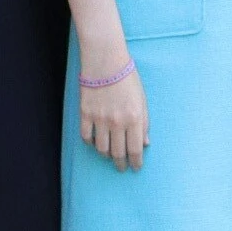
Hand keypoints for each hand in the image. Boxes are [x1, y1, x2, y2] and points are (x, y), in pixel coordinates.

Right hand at [76, 27, 148, 173]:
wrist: (105, 62)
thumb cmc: (128, 78)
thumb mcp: (142, 99)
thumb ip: (144, 122)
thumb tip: (145, 143)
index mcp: (134, 118)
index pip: (135, 150)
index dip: (136, 162)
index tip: (136, 168)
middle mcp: (117, 122)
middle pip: (118, 153)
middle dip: (121, 164)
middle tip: (122, 168)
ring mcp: (99, 119)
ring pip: (101, 148)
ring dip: (106, 156)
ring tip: (110, 156)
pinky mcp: (85, 114)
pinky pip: (86, 137)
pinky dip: (91, 144)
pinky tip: (95, 144)